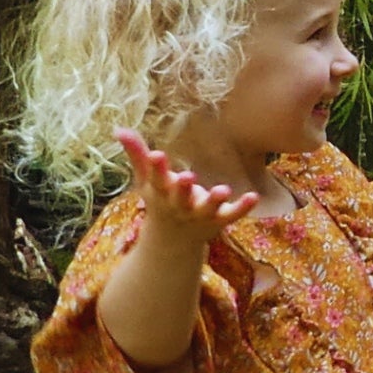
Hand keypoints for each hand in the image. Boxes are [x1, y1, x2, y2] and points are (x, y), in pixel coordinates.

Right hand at [116, 127, 257, 240]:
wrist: (173, 243)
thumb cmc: (160, 202)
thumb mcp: (146, 181)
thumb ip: (136, 155)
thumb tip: (118, 129)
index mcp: (162, 193)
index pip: (157, 179)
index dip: (157, 168)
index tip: (157, 155)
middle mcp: (180, 205)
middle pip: (181, 197)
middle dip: (184, 188)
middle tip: (188, 177)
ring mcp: (200, 214)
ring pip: (208, 208)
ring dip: (214, 200)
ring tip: (223, 190)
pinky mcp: (219, 220)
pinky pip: (232, 215)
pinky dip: (242, 207)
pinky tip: (254, 197)